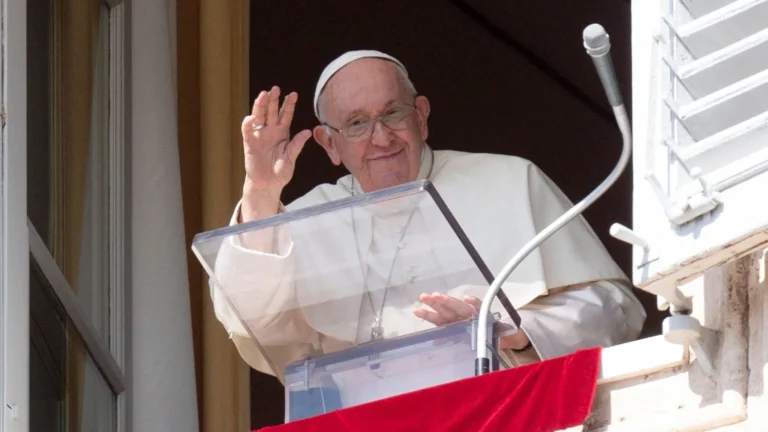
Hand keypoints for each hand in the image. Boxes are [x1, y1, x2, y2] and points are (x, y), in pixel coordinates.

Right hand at [241, 86, 311, 219]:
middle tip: (276, 88)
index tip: (294, 94)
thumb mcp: (291, 158)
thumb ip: (297, 145)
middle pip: (272, 112)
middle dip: (274, 100)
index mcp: (282, 133)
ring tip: (264, 94)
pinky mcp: (250, 143)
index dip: (289, 105)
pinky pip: (248, 130)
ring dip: (261, 105)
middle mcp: (271, 131)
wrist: (268, 184)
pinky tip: (252, 117)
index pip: (286, 115)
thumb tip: (308, 132)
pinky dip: (249, 123)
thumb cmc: (280, 171)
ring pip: (259, 116)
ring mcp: (260, 136)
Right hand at [414, 292, 529, 350]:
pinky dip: (431, 317)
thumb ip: (504, 332)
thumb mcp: (504, 334)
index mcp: (482, 315)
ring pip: (446, 310)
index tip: (467, 299)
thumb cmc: (499, 333)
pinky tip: (419, 312)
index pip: (478, 306)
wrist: (499, 336)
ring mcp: (459, 318)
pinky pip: (440, 322)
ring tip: (423, 297)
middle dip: (444, 301)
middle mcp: (468, 314)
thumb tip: (506, 331)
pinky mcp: (452, 325)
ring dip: (434, 304)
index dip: (473, 303)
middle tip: (432, 295)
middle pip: (456, 306)